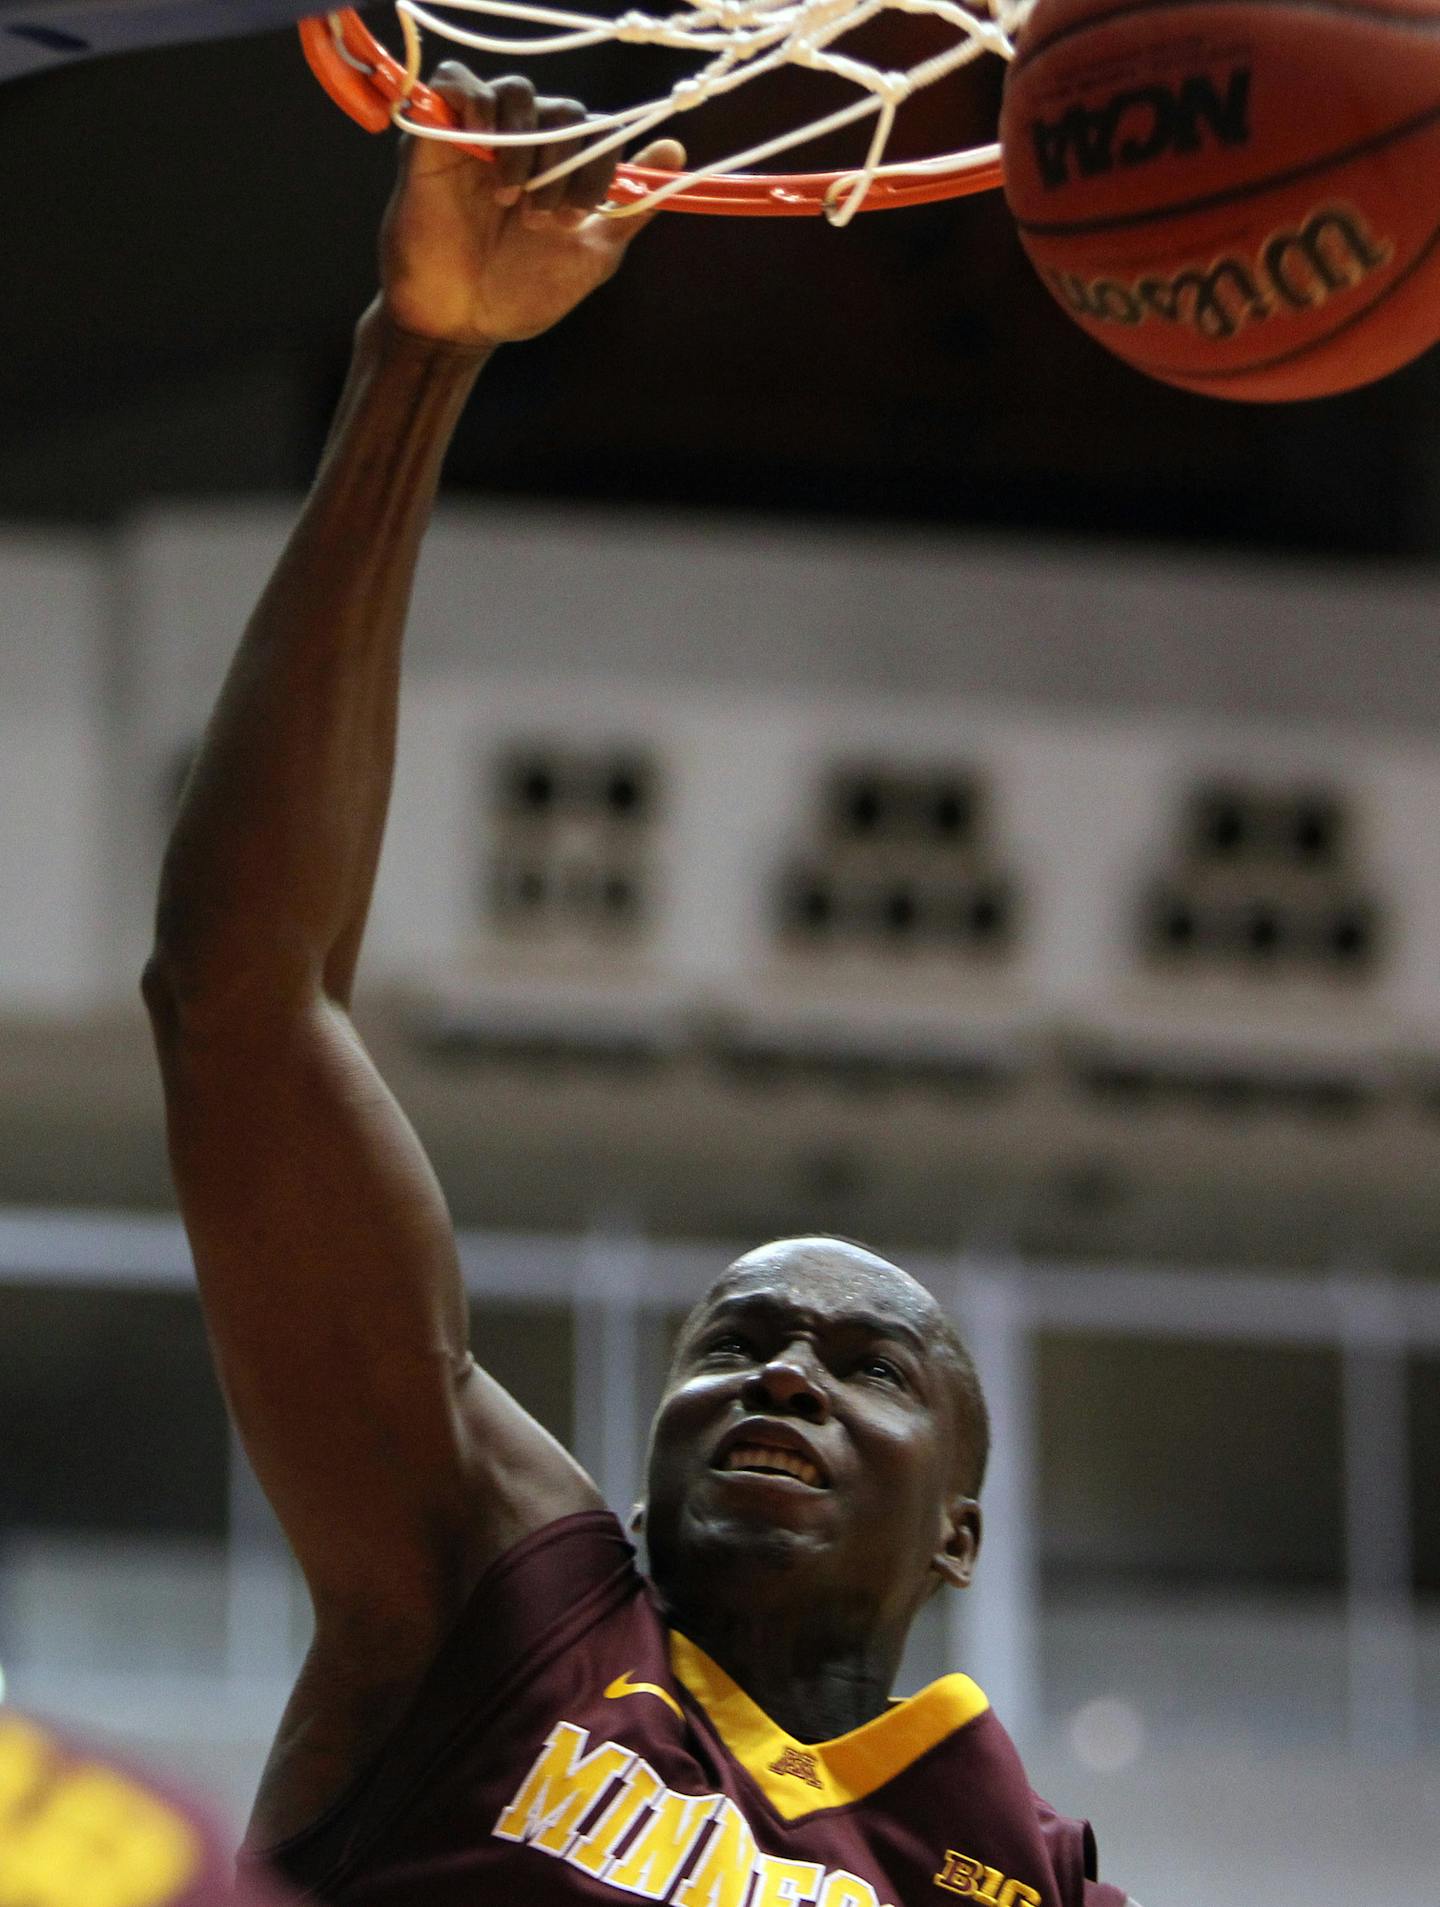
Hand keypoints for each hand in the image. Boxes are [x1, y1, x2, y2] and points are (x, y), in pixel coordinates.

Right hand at [378, 65, 682, 348]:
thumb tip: (676, 153)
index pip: (596, 132)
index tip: (578, 216)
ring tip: (511, 197)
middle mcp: (526, 145)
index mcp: (563, 168)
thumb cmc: (522, 292)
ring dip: (524, 145)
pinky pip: (457, 81)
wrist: (461, 321)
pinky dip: (475, 103)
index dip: (596, 166)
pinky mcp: (436, 134)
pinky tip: (481, 150)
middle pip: (562, 111)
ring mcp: (482, 137)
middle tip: (542, 217)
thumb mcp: (589, 254)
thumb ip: (630, 209)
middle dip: (563, 163)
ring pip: (517, 92)